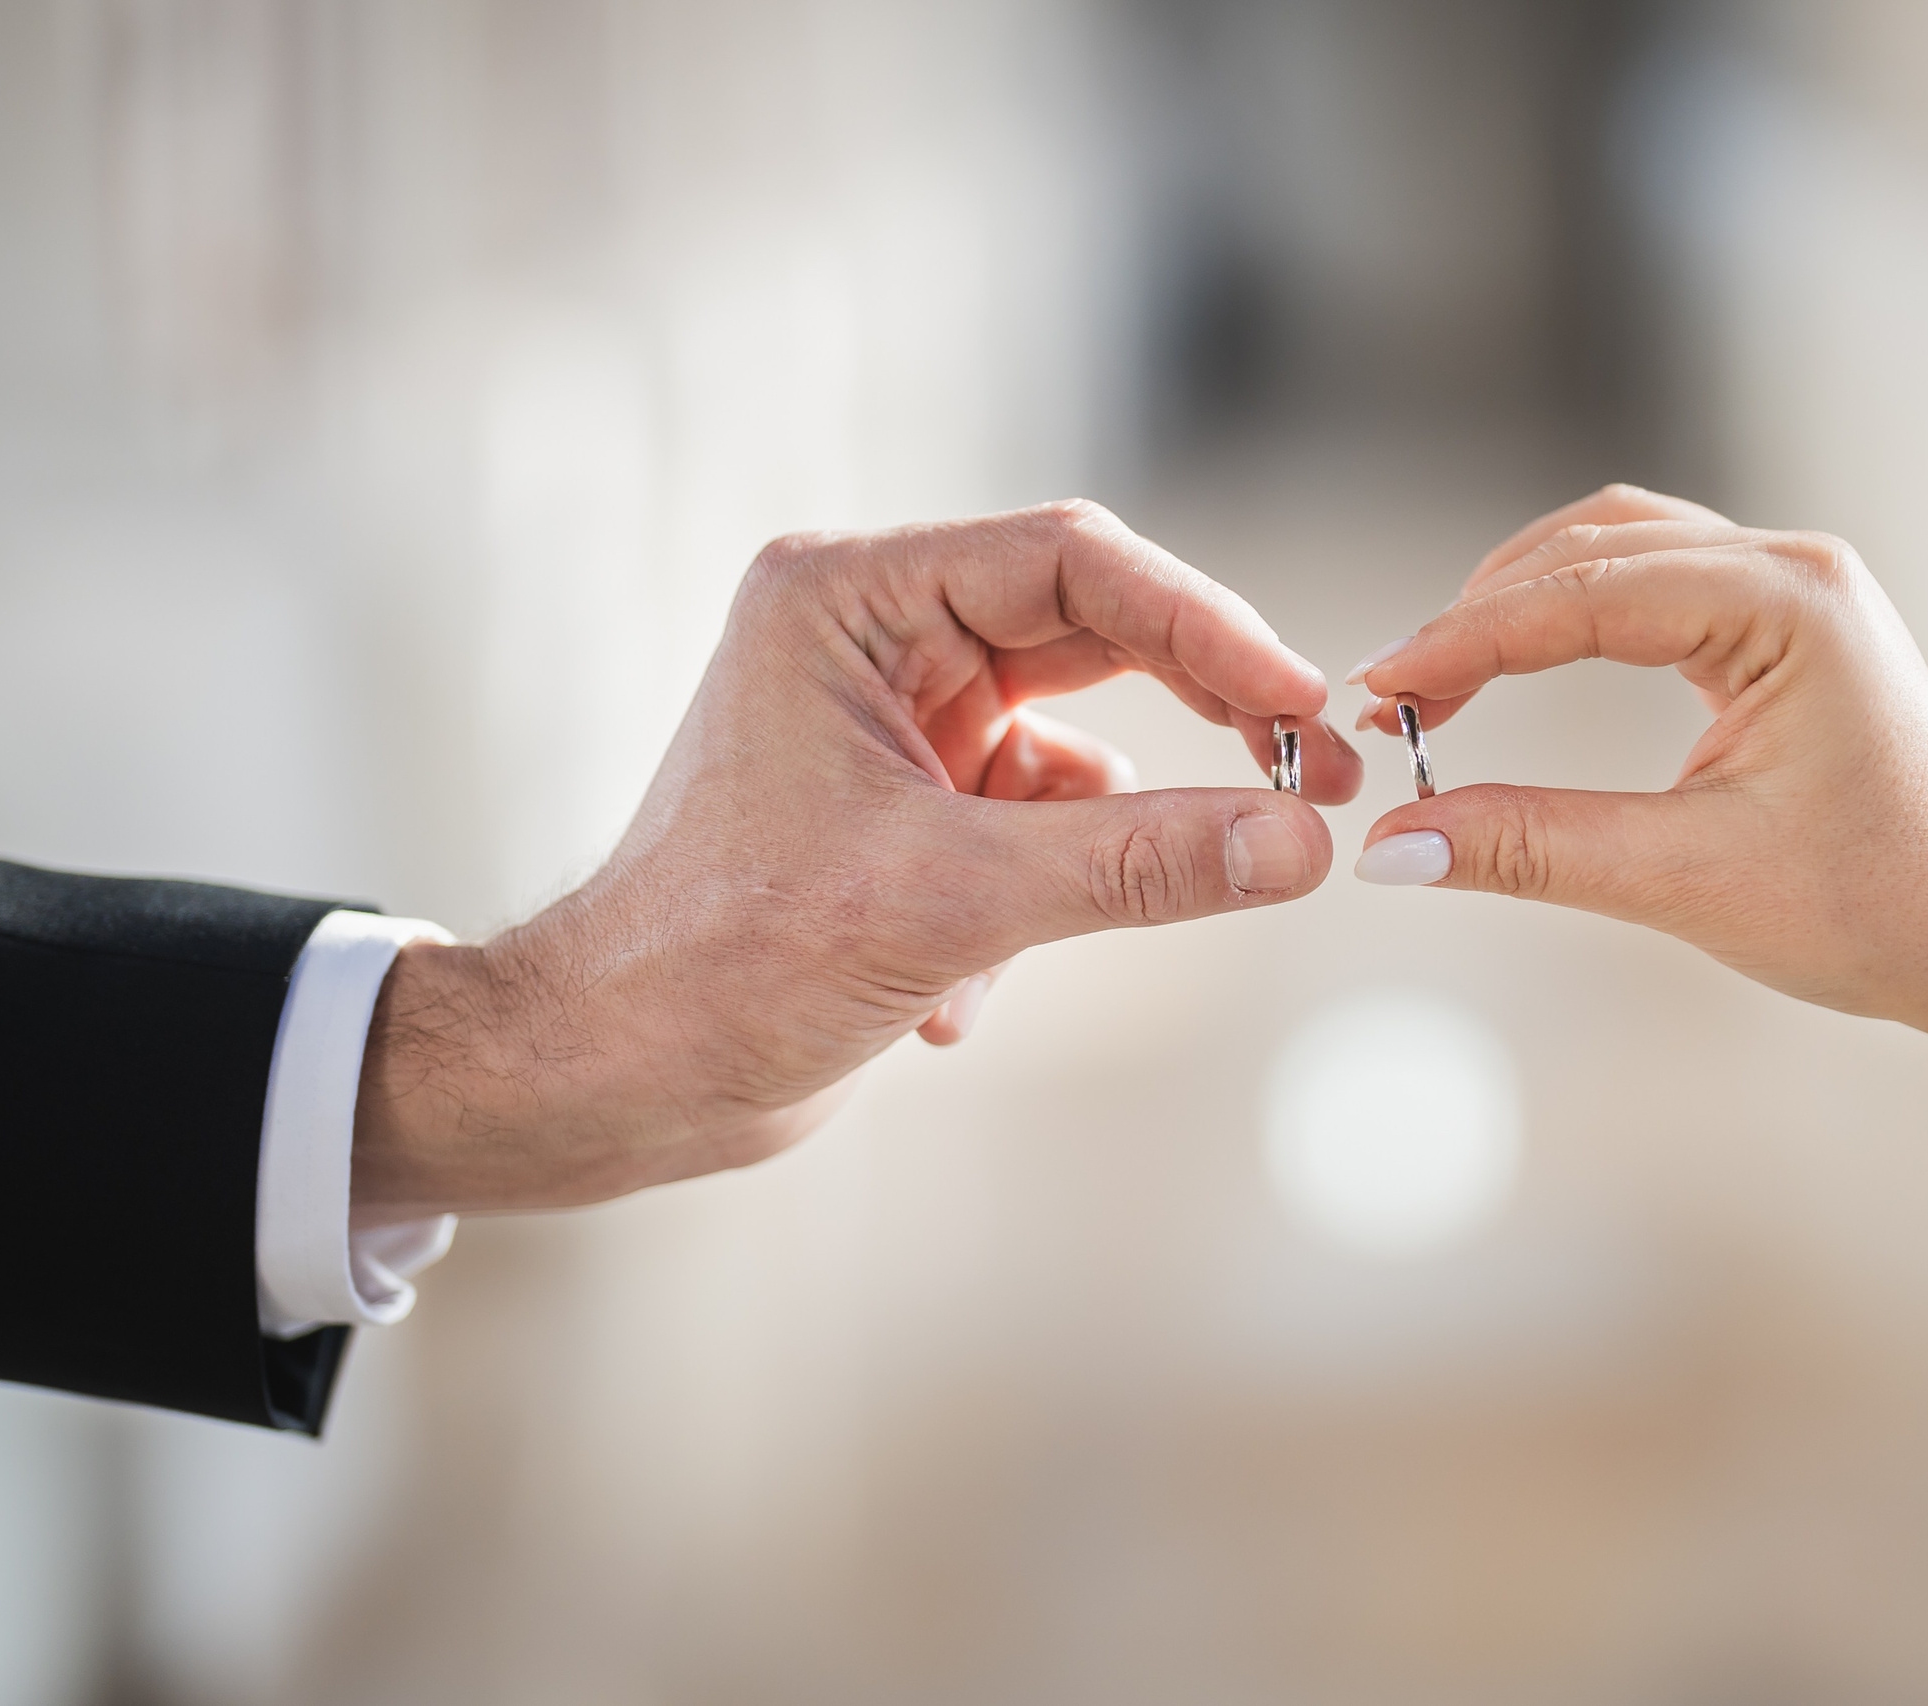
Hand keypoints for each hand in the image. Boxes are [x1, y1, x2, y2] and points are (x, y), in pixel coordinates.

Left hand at [354, 500, 1361, 1220]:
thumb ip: (1140, 862)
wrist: (612, 1082)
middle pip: (1092, 639)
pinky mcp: (914, 806)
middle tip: (1314, 780)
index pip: (1073, 564)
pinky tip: (945, 1000)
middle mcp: (874, 635)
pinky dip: (1027, 915)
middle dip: (1197, 725)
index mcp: (850, 596)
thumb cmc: (723, 966)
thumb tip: (1303, 843)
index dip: (1207, 627)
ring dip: (1078, 862)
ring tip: (1008, 952)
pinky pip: (1041, 831)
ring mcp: (897, 721)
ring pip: (1075, 753)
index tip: (1307, 702)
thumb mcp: (953, 902)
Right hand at [1350, 485, 1927, 1039]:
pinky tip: (1510, 666)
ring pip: (1612, 551)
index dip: (1465, 640)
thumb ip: (1534, 847)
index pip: (1585, 594)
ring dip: (1515, 607)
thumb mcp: (1689, 881)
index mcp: (1789, 605)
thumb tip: (1392, 846)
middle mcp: (1791, 569)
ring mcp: (1788, 587)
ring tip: (1436, 688)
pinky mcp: (1777, 622)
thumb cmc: (1877, 909)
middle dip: (1478, 619)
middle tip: (1393, 705)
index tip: (1378, 693)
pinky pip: (1646, 585)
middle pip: (1589, 548)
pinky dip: (1563, 616)